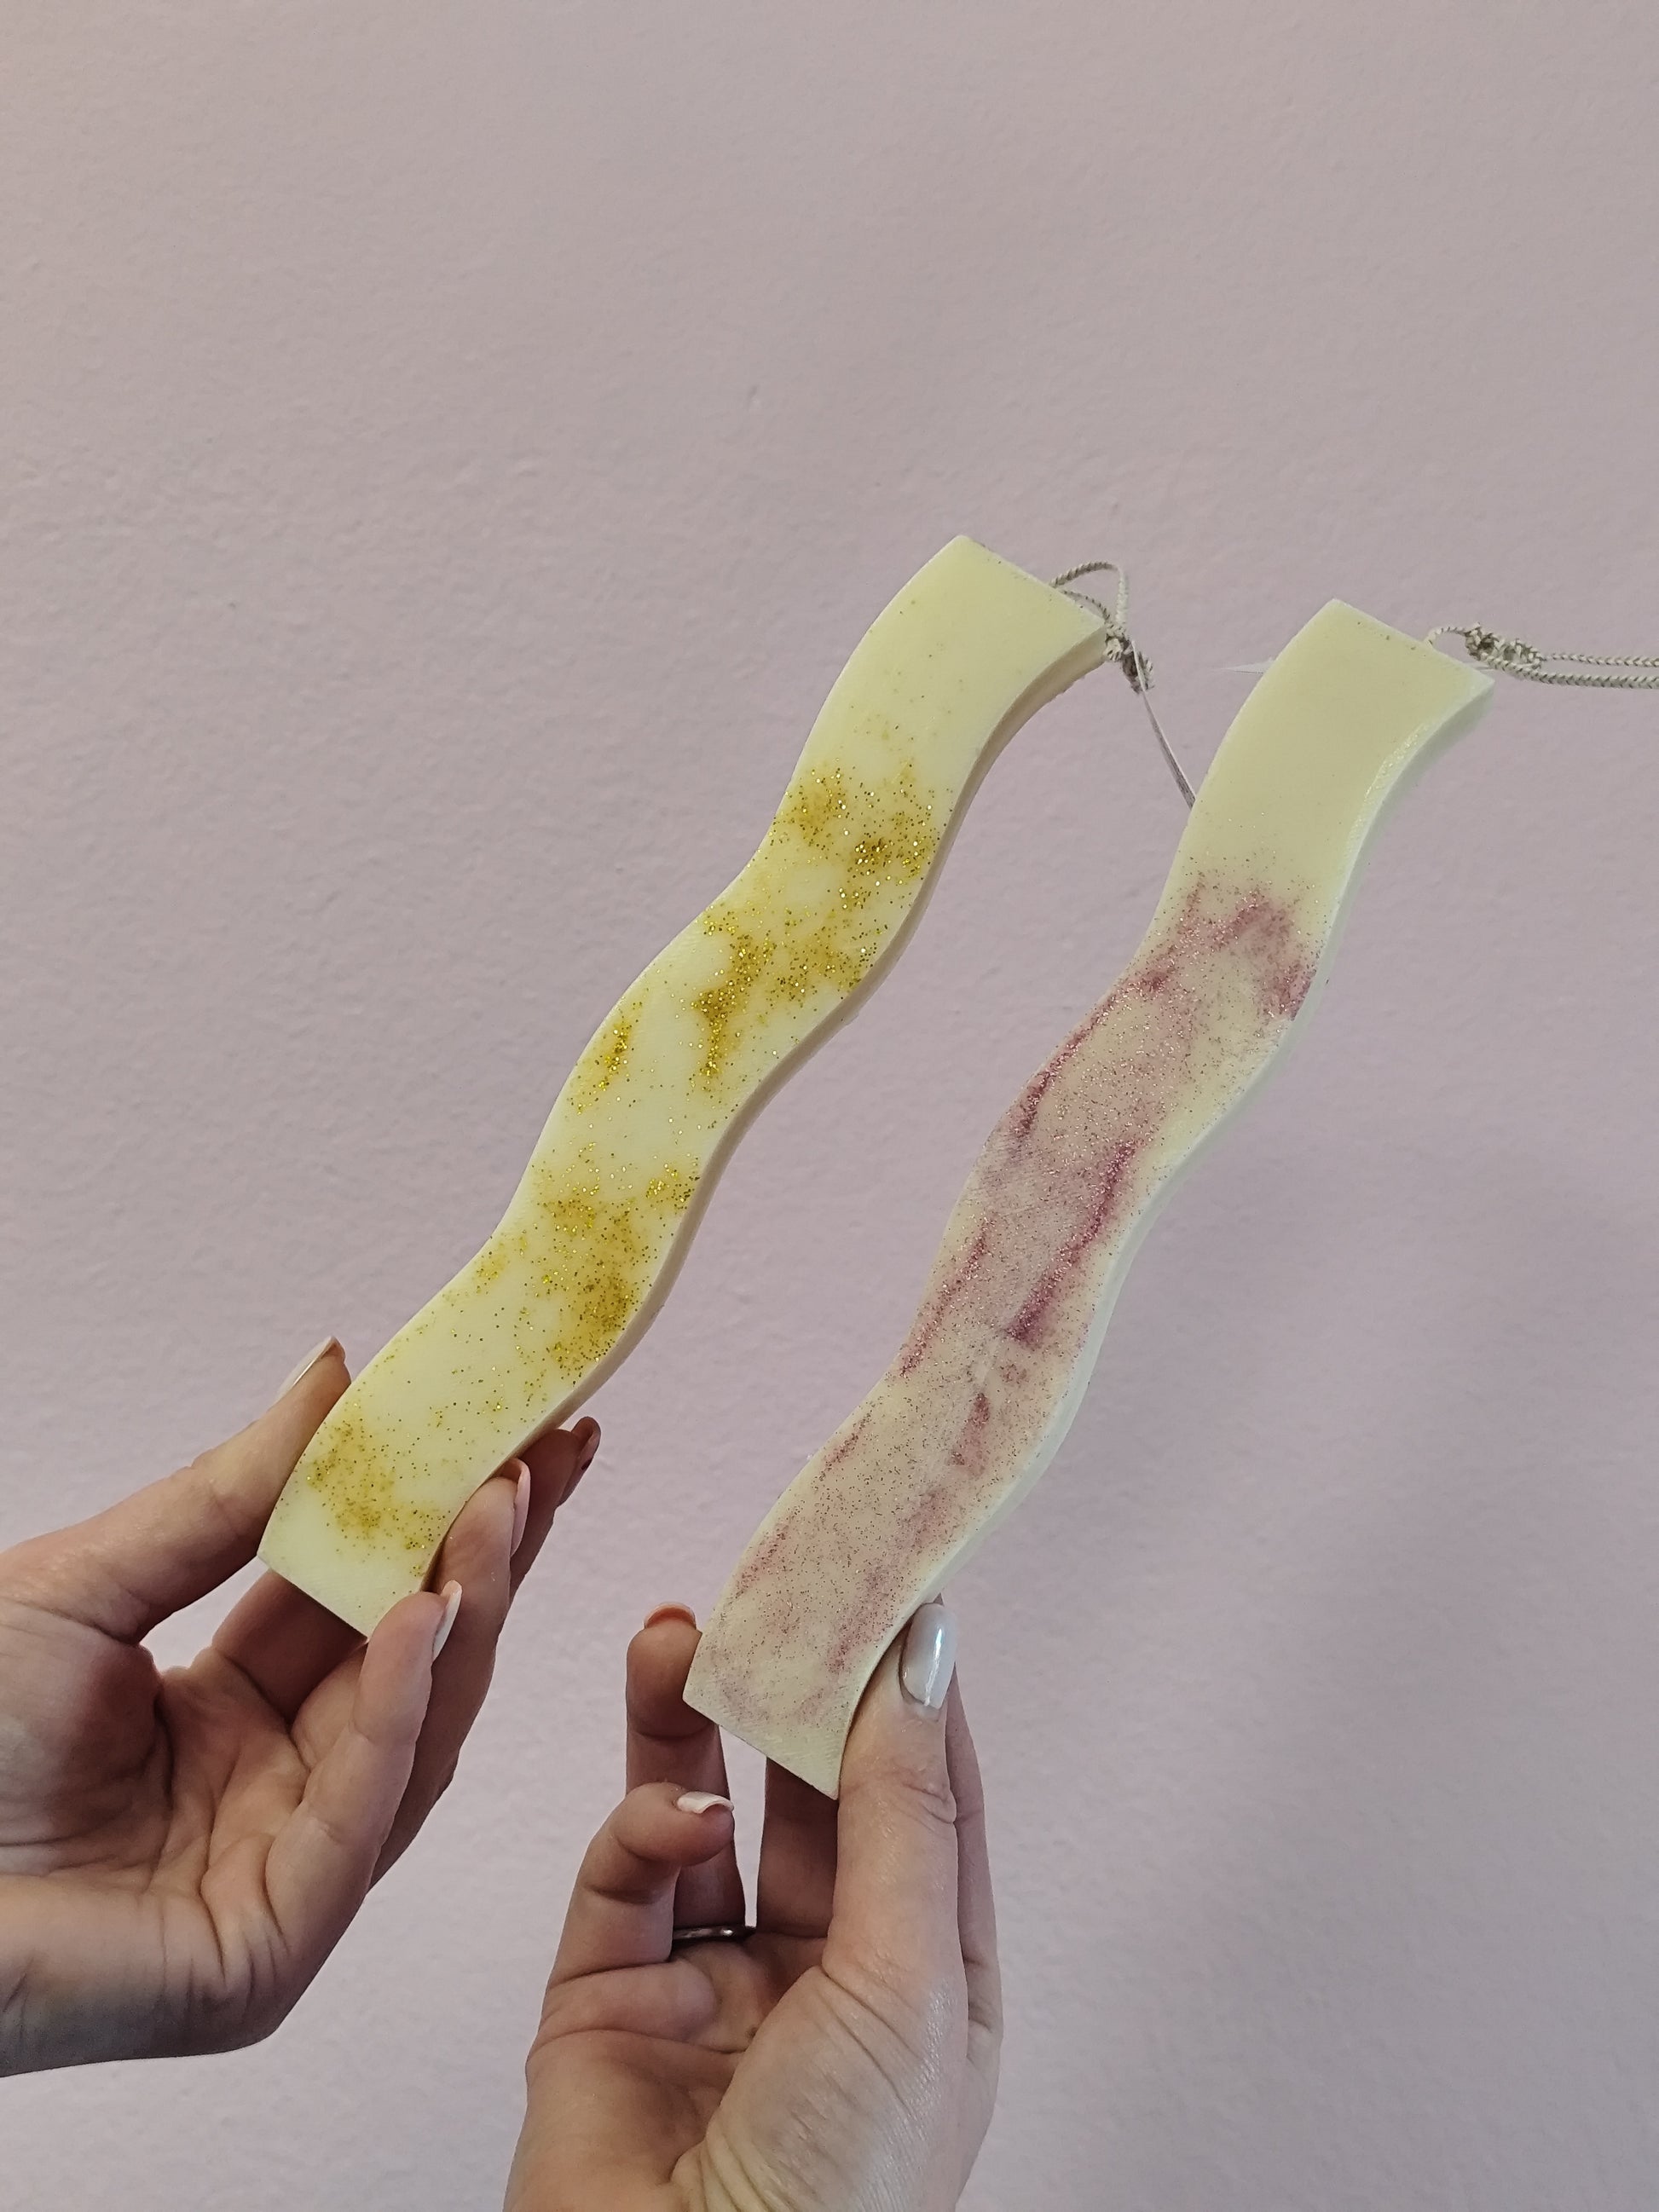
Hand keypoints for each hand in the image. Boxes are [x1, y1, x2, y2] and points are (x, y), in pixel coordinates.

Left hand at [0, 1341, 597, 2073]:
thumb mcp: (89, 1584)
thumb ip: (226, 1495)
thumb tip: (334, 1370)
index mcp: (229, 1713)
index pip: (364, 1598)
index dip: (441, 1515)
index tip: (514, 1429)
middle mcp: (274, 1792)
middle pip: (414, 1661)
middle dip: (489, 1553)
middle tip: (552, 1451)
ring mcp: (282, 1872)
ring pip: (414, 1732)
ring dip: (464, 1611)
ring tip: (501, 1505)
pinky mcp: (271, 1944)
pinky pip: (358, 1815)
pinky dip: (397, 1708)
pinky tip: (420, 1614)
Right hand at [507, 1601, 997, 2211]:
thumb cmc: (842, 2198)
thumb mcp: (907, 1979)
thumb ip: (901, 1806)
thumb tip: (922, 1655)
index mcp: (923, 1980)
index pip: (926, 1795)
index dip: (908, 1688)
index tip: (891, 1577)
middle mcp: (823, 1975)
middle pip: (810, 1791)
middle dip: (788, 1689)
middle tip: (769, 1585)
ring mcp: (711, 1986)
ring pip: (702, 1811)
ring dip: (692, 1721)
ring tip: (679, 1634)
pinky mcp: (605, 2000)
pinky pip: (622, 1879)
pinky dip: (640, 1828)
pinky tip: (666, 1818)